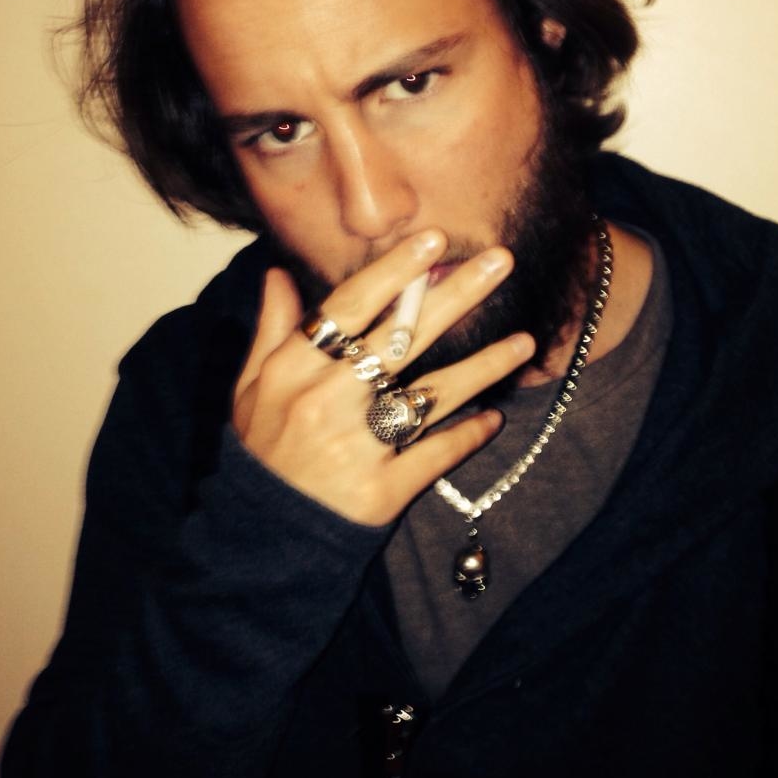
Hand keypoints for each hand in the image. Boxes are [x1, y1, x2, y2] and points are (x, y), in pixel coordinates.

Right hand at [232, 229, 534, 525]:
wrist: (265, 538)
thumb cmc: (263, 452)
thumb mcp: (251, 390)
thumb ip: (272, 331)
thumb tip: (277, 273)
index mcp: (292, 371)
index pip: (349, 308)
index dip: (393, 271)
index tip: (433, 239)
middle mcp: (325, 401)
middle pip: (401, 338)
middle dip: (454, 295)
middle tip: (501, 261)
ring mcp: (356, 446)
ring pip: (432, 394)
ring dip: (484, 366)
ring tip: (526, 343)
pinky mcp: (383, 490)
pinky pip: (436, 455)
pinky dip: (469, 436)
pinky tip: (495, 418)